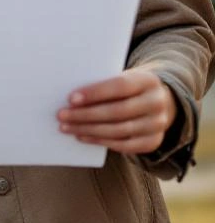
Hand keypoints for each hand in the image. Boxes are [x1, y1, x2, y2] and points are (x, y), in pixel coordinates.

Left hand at [57, 69, 176, 154]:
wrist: (160, 101)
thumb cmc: (131, 86)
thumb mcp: (125, 77)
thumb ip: (105, 83)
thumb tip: (72, 96)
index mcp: (148, 80)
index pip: (120, 86)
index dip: (95, 93)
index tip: (71, 98)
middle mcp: (156, 103)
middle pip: (117, 111)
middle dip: (86, 115)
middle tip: (62, 115)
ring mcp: (157, 125)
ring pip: (118, 130)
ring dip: (88, 130)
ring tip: (67, 127)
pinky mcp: (152, 142)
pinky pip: (123, 145)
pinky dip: (100, 141)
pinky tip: (83, 136)